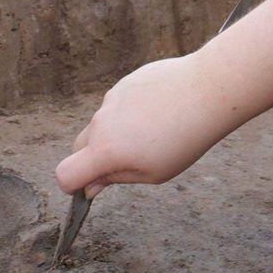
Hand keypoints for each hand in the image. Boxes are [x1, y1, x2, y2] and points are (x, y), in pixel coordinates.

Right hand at [55, 53, 235, 198]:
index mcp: (105, 152)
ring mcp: (110, 100)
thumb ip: (115, 179)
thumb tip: (91, 187)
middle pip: (79, 148)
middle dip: (92, 160)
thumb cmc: (184, 140)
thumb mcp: (152, 174)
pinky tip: (156, 116)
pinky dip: (127, 115)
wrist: (206, 93)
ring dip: (114, 136)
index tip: (87, 188)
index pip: (65, 174)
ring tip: (152, 136)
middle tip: (126, 165)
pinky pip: (116, 106)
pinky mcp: (123, 85)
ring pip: (101, 125)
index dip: (72, 186)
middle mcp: (100, 123)